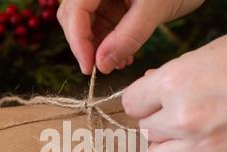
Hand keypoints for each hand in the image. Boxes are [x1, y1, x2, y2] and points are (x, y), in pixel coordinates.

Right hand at [57, 0, 203, 73]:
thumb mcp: (153, 9)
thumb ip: (127, 37)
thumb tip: (102, 65)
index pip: (75, 11)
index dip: (78, 41)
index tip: (89, 68)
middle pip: (73, 16)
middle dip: (85, 44)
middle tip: (100, 69)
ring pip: (86, 23)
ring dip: (98, 47)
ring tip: (118, 63)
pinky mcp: (113, 1)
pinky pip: (102, 24)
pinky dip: (110, 42)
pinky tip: (124, 55)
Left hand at [122, 27, 226, 151]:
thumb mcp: (207, 53)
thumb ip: (173, 74)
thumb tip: (148, 86)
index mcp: (174, 82)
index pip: (131, 104)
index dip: (143, 102)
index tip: (156, 102)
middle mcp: (183, 117)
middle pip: (145, 132)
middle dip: (158, 123)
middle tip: (181, 116)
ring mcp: (204, 147)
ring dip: (167, 151)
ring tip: (187, 140)